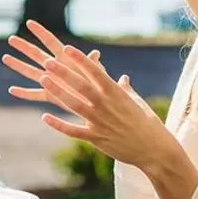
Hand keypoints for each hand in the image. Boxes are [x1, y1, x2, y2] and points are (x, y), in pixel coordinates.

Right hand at [3, 20, 102, 103]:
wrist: (98, 103)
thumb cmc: (100, 85)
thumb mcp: (95, 74)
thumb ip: (92, 64)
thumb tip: (95, 54)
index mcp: (65, 58)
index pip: (50, 41)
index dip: (40, 32)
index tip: (29, 22)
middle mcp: (56, 67)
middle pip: (36, 54)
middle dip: (23, 47)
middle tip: (11, 39)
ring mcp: (51, 81)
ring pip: (31, 72)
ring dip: (18, 65)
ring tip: (5, 57)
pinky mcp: (51, 95)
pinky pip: (34, 94)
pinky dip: (23, 93)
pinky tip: (12, 90)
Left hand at [38, 45, 176, 169]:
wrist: (155, 150)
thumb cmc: (147, 123)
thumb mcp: (137, 103)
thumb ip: (125, 90)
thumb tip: (123, 78)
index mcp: (116, 93)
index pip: (96, 72)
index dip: (81, 60)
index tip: (68, 48)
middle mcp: (106, 105)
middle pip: (81, 86)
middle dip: (64, 73)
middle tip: (47, 61)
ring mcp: (99, 121)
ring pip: (74, 105)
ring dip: (57, 92)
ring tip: (42, 80)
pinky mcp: (96, 138)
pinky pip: (73, 131)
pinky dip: (58, 124)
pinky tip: (44, 117)